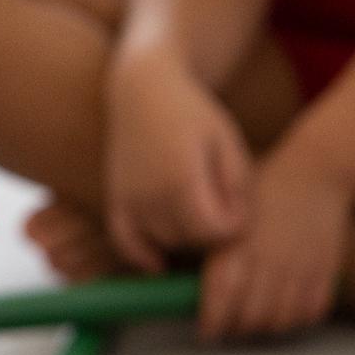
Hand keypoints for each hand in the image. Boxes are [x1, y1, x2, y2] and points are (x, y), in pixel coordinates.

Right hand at [103, 42, 251, 271]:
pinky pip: (126, 243)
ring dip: (185, 237)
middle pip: (191, 240)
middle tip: (220, 206)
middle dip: (211, 231)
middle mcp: (151, 194)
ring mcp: (129, 199)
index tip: (239, 203)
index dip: (234, 223)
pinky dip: (143, 257)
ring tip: (198, 212)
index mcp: (183, 179)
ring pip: (165, 243)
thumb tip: (234, 231)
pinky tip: (159, 264)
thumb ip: (238, 189)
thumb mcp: (230, 144)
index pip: (216, 231)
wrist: (145, 90)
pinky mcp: (115, 200)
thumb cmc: (196, 114)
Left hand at [195, 152, 351, 339]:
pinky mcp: (326, 271)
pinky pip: (310, 313)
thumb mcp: (231, 215)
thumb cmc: (267, 191)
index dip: (213, 323)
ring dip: (266, 328)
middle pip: (251, 319)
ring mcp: (301, 267)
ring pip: (281, 322)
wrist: (317, 172)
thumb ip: (215, 252)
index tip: (208, 330)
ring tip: (257, 320)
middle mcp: (270, 260)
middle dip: (236, 330)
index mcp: (240, 244)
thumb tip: (195, 289)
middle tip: (230, 327)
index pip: (222, 299)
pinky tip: (286, 309)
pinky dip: (296, 319)